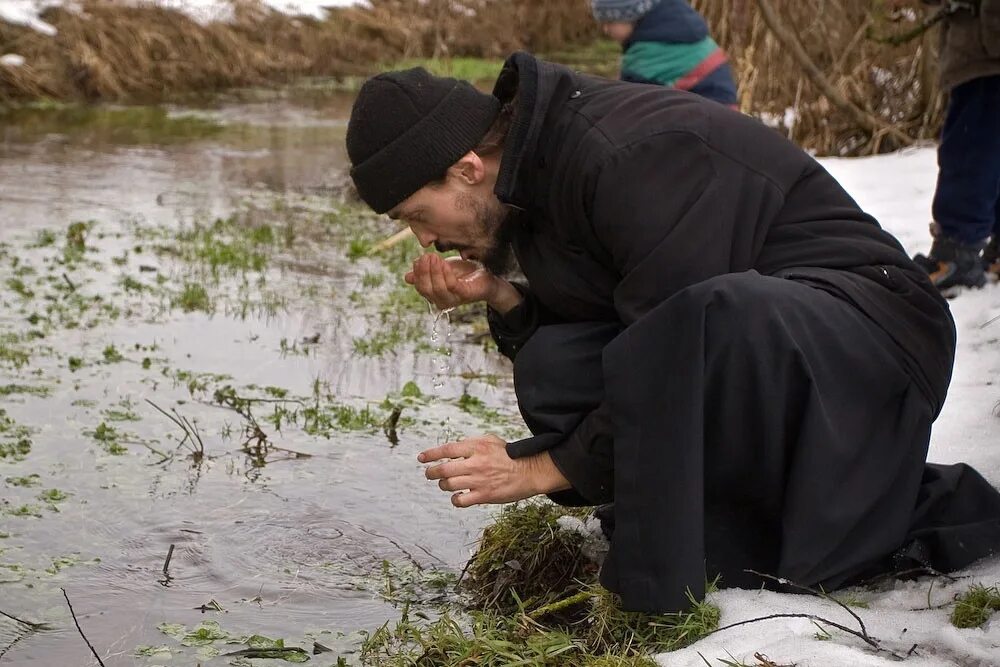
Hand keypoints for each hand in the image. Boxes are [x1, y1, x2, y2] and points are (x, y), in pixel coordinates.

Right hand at [404, 254, 521, 312]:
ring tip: (434, 257)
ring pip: (437, 288)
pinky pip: (451, 286)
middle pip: (426, 289)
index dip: (418, 273)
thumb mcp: (441, 270)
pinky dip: (446, 274)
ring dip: (434, 271)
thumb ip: (426, 273)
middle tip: (426, 256)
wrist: (486, 276)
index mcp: (435, 295)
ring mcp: (453, 300)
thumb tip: (407, 277)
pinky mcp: (464, 295)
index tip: (418, 259)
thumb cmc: (464, 274)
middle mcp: (442, 301)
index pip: (420, 287)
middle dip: (424, 271)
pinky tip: (444, 263)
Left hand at [418, 434, 570, 506]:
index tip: (421, 458)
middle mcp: (475, 463)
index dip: (431, 454)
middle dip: (431, 473)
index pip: (447, 449)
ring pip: (449, 485)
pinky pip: (460, 500)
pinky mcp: (484, 495)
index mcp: (476, 447)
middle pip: (443, 469)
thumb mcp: (491, 441)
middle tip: (429, 474)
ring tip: (445, 484)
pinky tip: (457, 497)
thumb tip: (453, 450)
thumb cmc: (510, 455)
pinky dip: (455, 499)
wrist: (529, 471)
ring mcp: (479, 480)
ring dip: (443, 485)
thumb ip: (471, 444)